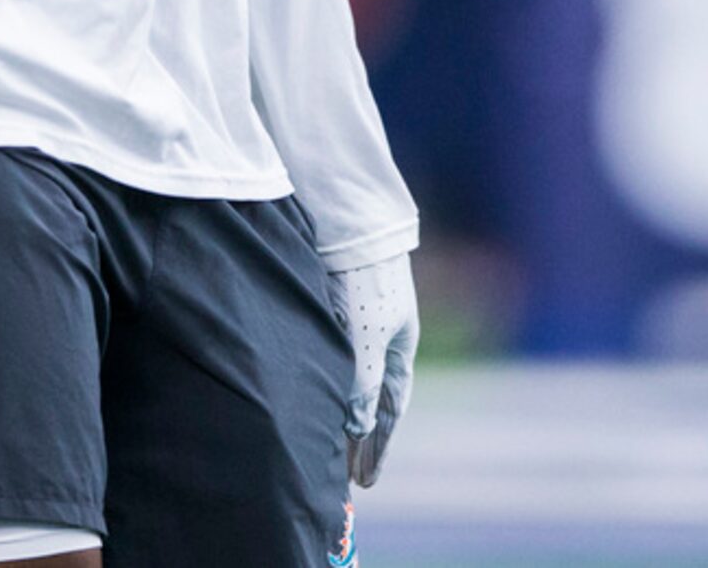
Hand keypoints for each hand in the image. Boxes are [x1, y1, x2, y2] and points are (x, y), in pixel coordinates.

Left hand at [326, 252, 416, 486]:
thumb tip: (357, 426)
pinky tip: (309, 401)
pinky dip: (326, 389)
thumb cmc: (365, 284)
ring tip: (323, 450)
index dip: (378, 446)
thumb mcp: (365, 342)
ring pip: (350, 382)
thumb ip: (362, 388)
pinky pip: (331, 363)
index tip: (366, 482)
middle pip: (371, 399)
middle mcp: (381, 338)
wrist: (350, 226)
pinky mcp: (333, 311)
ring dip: (341, 417)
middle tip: (345, 479)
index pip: (390, 408)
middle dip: (360, 439)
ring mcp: (358, 324)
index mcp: (398, 347)